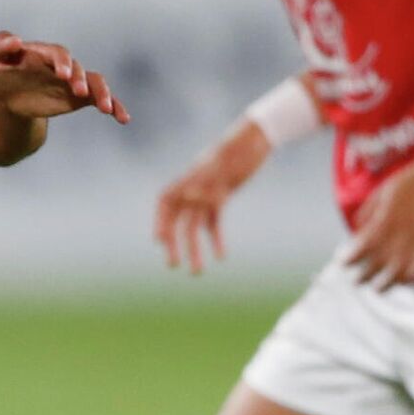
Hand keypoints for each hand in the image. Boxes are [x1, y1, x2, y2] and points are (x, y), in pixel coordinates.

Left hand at [0, 33, 128, 123]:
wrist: (2, 93)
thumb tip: (15, 41)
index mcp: (41, 53)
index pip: (56, 54)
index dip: (61, 62)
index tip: (61, 74)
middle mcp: (61, 66)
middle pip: (76, 68)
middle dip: (78, 78)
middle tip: (78, 90)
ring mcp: (71, 81)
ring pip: (94, 82)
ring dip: (102, 92)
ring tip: (107, 107)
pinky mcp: (77, 97)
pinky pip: (100, 99)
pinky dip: (114, 106)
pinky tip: (123, 118)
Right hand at [155, 121, 270, 273]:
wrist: (254, 141)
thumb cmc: (238, 150)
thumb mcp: (223, 165)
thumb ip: (207, 181)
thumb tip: (192, 196)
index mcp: (187, 180)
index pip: (165, 203)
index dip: (160, 221)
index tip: (159, 239)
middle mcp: (192, 189)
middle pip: (178, 220)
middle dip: (175, 244)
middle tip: (173, 266)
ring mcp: (204, 195)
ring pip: (195, 227)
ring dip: (195, 250)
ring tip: (196, 273)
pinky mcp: (219, 198)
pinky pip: (213, 222)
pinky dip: (215, 239)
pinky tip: (221, 256)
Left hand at [343, 150, 413, 288]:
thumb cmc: (410, 182)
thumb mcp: (381, 193)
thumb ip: (367, 215)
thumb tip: (355, 236)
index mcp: (388, 218)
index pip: (365, 246)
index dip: (352, 258)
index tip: (343, 264)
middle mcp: (406, 231)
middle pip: (382, 262)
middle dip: (366, 275)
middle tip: (357, 282)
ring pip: (405, 269)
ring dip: (390, 282)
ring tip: (379, 287)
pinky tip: (404, 280)